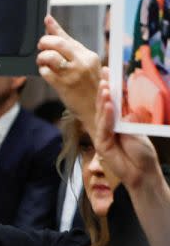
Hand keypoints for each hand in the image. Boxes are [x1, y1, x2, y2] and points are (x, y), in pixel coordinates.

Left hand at [37, 15, 100, 130]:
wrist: (95, 111)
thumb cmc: (89, 87)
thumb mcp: (86, 65)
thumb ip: (71, 49)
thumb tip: (56, 28)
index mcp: (89, 56)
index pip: (68, 38)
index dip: (54, 29)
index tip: (46, 20)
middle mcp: (82, 63)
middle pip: (58, 44)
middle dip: (45, 42)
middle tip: (40, 46)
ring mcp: (73, 74)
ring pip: (50, 56)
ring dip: (41, 57)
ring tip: (42, 62)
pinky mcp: (64, 85)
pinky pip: (46, 72)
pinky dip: (42, 71)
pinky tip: (46, 73)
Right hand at [94, 69, 160, 191]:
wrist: (143, 172)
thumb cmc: (141, 153)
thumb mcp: (136, 128)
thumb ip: (128, 116)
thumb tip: (124, 101)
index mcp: (116, 121)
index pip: (111, 101)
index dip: (109, 87)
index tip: (108, 72)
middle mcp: (107, 127)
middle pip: (103, 106)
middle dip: (103, 91)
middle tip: (104, 77)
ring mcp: (102, 135)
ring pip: (101, 115)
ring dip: (103, 101)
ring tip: (105, 89)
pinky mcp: (101, 144)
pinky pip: (104, 127)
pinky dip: (106, 116)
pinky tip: (108, 106)